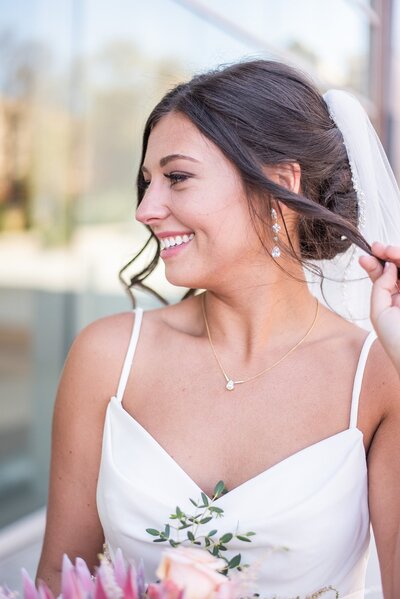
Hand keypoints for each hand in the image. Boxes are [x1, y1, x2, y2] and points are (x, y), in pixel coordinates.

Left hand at [359, 241, 399, 373]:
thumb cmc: (397, 342)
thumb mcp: (379, 313)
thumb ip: (381, 287)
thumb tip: (387, 265)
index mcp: (396, 300)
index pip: (387, 276)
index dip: (378, 263)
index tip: (367, 255)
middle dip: (390, 253)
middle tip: (379, 247)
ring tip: (389, 251)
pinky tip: (399, 261)